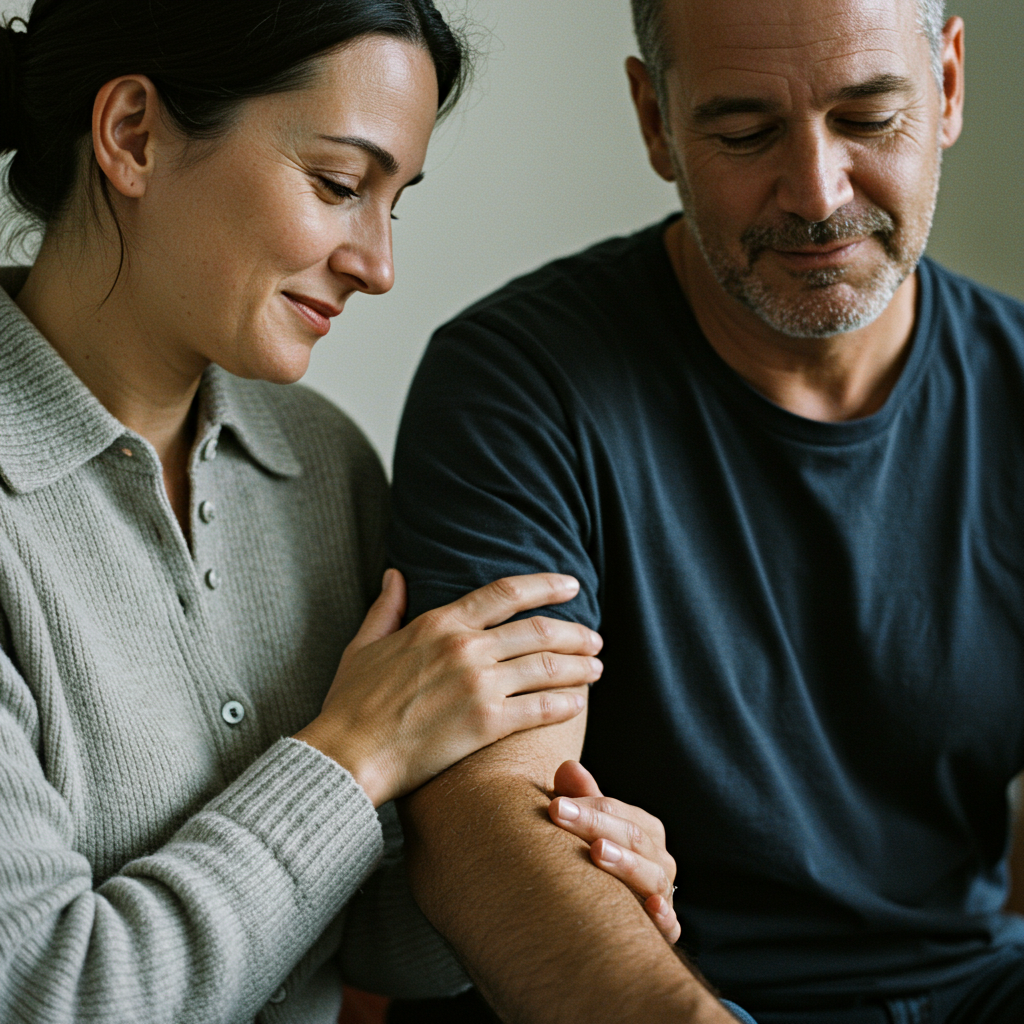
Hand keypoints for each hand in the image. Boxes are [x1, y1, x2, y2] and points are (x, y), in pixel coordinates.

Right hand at [295, 571, 601, 805]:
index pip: (506, 593)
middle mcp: (465, 648)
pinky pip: (539, 708)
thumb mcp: (363, 644)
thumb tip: (396, 575)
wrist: (348, 754)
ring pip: (546, 667)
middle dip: (574, 632)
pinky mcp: (485, 724)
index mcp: (439, 624)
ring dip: (579, 666)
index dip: (545, 586)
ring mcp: (478, 685)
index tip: (571, 585)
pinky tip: (578, 704)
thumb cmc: (351, 703)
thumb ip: (387, 607)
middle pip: (537, 630)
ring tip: (597, 668)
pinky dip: (564, 703)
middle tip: (595, 637)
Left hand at [548, 761, 679, 942]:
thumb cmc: (594, 855)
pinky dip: (664, 917)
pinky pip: (670, 924)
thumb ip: (580, 797)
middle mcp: (659, 859)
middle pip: (632, 837)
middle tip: (561, 813)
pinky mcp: (664, 929)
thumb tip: (567, 767)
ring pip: (650, 875)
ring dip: (625, 862)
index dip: (586, 807)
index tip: (554, 804)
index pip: (617, 811)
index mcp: (644, 830)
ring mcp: (663, 894)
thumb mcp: (587, 826)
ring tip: (597, 851)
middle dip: (595, 825)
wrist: (611, 905)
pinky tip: (650, 907)